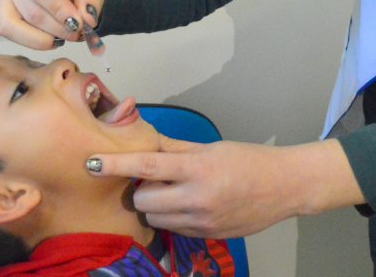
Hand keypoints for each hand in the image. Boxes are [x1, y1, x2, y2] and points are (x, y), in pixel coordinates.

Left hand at [86, 136, 363, 238]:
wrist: (285, 187)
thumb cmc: (248, 160)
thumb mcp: (210, 148)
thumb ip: (174, 147)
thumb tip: (143, 138)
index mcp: (198, 168)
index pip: (147, 164)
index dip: (115, 164)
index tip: (90, 162)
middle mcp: (197, 197)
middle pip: (143, 200)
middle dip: (140, 189)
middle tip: (154, 178)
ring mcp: (202, 222)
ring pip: (154, 218)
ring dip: (154, 205)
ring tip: (173, 191)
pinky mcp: (206, 237)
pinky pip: (172, 230)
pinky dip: (171, 217)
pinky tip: (187, 205)